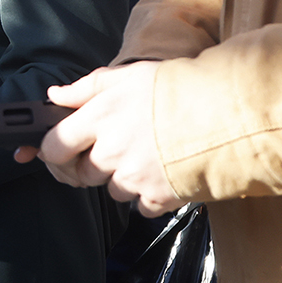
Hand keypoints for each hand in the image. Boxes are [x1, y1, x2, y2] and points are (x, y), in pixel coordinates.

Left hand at [26, 63, 185, 216]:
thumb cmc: (179, 90)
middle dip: (89, 166)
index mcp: (100, 119)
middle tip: (111, 150)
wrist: (228, 113)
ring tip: (148, 155)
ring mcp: (134, 178)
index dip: (53, 152)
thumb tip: (55, 95)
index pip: (54, 146)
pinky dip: (149, 195)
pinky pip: (141, 206)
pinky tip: (163, 172)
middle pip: (81, 174)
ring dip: (122, 179)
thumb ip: (87, 87)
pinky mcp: (158, 198)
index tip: (61, 151)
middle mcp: (112, 152)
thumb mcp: (130, 76)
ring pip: (112, 190)